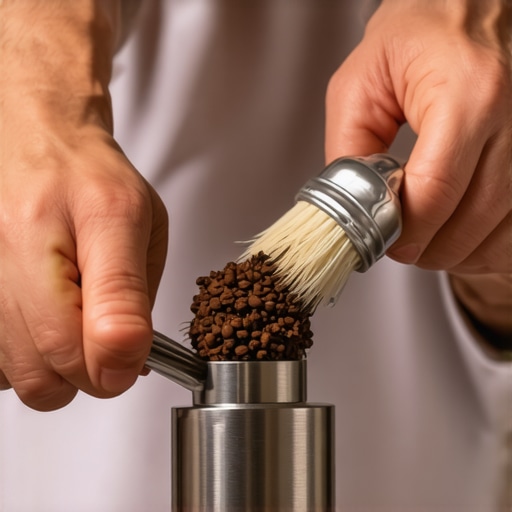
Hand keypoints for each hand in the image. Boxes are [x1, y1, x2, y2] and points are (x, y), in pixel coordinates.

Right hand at [0, 0, 167, 409]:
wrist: (37, 142)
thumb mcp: (144, 227)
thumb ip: (136, 298)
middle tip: (104, 345)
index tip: (129, 363)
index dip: (121, 362)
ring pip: (20, 376)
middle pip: (53, 371)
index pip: (107, 324)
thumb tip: (124, 364)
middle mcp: (28, 243)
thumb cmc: (94, 181)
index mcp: (101, 220)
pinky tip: (41, 323)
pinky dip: (24, 359)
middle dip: (91, 375)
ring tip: (72, 325)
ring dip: (56, 370)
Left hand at [325, 0, 510, 337]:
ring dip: (460, 250)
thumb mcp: (360, 82)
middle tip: (404, 248)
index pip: (437, 190)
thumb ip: (349, 147)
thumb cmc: (420, 32)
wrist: (471, 5)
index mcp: (467, 94)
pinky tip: (462, 233)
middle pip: (474, 219)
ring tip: (428, 241)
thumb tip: (353, 204)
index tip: (389, 243)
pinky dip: (488, 240)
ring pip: (502, 228)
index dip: (408, 230)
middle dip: (431, 248)